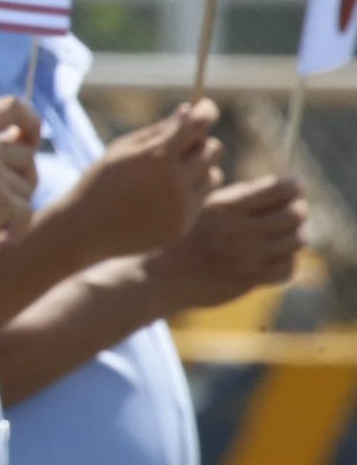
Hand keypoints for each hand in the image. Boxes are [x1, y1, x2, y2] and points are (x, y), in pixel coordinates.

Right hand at [0, 95, 38, 254]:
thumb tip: (24, 141)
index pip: (14, 107)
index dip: (31, 123)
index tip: (29, 142)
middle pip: (27, 156)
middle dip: (22, 179)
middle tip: (2, 199)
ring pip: (28, 186)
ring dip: (16, 204)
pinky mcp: (0, 199)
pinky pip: (26, 212)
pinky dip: (19, 228)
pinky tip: (6, 237)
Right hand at [64, 101, 220, 263]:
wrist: (84, 229)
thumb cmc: (99, 182)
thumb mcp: (121, 149)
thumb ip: (156, 131)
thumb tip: (189, 111)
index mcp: (156, 156)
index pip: (199, 124)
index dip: (206, 110)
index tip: (205, 108)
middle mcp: (174, 180)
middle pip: (214, 149)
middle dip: (200, 143)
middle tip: (181, 147)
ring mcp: (181, 206)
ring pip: (214, 176)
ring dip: (200, 170)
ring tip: (172, 175)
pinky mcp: (183, 225)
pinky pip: (201, 200)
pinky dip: (189, 193)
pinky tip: (163, 197)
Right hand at [148, 176, 305, 311]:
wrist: (165, 275)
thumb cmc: (192, 233)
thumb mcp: (211, 206)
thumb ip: (246, 195)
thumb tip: (290, 187)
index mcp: (225, 206)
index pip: (278, 189)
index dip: (293, 185)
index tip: (294, 185)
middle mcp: (237, 231)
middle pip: (294, 214)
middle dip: (298, 209)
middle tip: (293, 209)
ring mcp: (245, 257)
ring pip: (296, 240)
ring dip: (294, 234)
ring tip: (283, 232)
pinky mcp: (249, 280)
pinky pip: (288, 267)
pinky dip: (287, 260)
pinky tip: (274, 255)